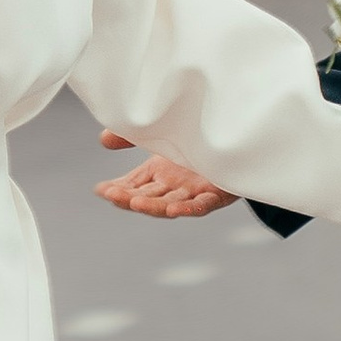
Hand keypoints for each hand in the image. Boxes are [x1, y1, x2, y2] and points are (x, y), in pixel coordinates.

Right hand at [96, 131, 235, 216]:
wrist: (239, 138)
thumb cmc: (199, 136)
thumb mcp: (163, 131)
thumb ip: (133, 135)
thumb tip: (103, 139)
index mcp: (160, 173)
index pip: (133, 185)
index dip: (117, 189)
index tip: (100, 190)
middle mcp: (175, 185)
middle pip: (147, 196)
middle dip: (127, 197)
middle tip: (111, 194)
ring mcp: (195, 191)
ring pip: (170, 204)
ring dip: (152, 206)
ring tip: (133, 203)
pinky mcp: (218, 194)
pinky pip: (202, 205)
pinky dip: (189, 208)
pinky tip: (176, 209)